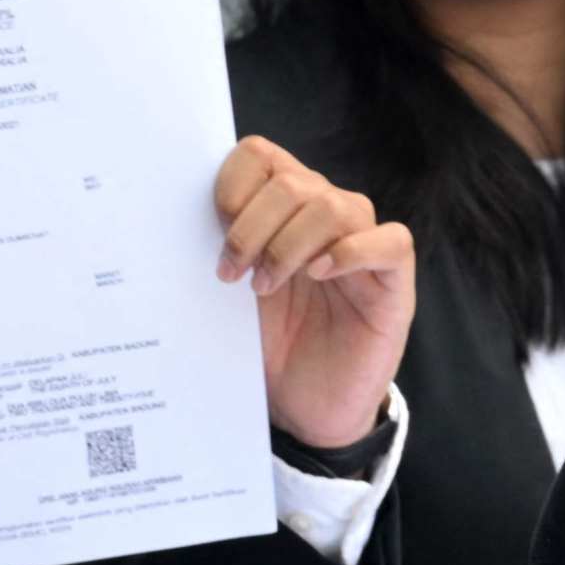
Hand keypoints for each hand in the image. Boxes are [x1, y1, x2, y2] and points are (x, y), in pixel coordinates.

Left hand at [213, 137, 413, 450]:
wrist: (302, 408)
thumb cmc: (267, 345)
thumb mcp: (231, 292)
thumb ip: (218, 248)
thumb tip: (171, 213)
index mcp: (282, 209)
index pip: (260, 156)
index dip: (233, 183)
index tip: (213, 226)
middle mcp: (325, 215)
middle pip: (292, 182)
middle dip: (251, 226)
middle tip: (231, 273)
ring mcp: (363, 245)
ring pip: (333, 206)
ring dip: (287, 244)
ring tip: (264, 287)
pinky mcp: (393, 281)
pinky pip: (390, 242)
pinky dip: (351, 251)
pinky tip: (318, 273)